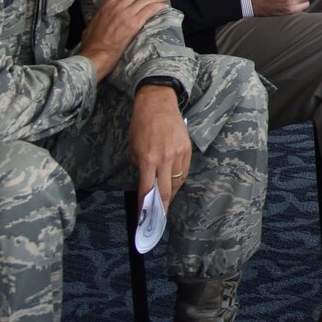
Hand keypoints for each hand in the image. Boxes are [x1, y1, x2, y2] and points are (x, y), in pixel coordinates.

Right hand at [79, 0, 171, 80]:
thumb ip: (102, 14)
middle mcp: (118, 6)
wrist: (96, 54)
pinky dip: (159, 6)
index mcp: (107, 4)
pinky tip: (165, 6)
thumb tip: (104, 13)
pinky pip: (150, 11)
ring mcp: (127, 14)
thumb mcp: (93, 22)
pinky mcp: (134, 24)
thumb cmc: (92, 41)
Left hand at [129, 85, 191, 209]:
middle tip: (158, 217)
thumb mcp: (134, 148)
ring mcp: (178, 154)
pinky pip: (184, 171)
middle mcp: (165, 158)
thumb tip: (147, 182)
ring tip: (166, 200)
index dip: (145, 206)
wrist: (158, 104)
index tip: (143, 217)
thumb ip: (141, 167)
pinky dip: (179, 180)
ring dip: (171, 192)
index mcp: (148, 159)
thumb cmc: (141, 125)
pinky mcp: (187, 149)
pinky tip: (174, 183)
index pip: (147, 189)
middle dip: (162, 207)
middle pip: (167, 191)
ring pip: (178, 182)